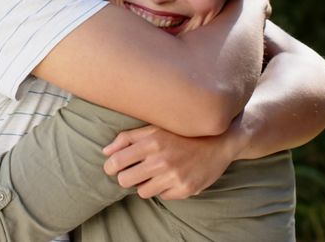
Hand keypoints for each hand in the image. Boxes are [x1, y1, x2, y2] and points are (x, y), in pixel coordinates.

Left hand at [102, 124, 233, 199]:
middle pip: (125, 181)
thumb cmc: (182, 134)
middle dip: (126, 177)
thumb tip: (105, 151)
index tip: (113, 167)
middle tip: (133, 172)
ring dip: (145, 184)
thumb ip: (128, 138)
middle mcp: (162, 161)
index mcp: (152, 142)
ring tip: (155, 174)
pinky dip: (163, 189)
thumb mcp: (156, 128)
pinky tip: (171, 178)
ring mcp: (174, 177)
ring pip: (142, 192)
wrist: (219, 142)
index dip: (110, 166)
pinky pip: (162, 196)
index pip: (116, 162)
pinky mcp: (185, 190)